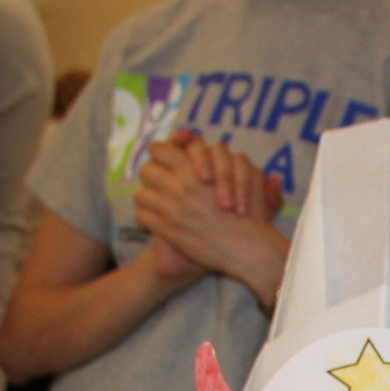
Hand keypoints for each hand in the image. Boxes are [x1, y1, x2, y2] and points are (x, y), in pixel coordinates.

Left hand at [133, 131, 289, 306]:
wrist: (247, 248)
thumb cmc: (249, 213)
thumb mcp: (242, 175)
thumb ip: (219, 158)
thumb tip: (197, 142)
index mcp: (193, 170)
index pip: (160, 150)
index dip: (161, 154)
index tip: (167, 163)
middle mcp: (179, 186)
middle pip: (147, 170)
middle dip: (153, 176)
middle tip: (161, 184)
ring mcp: (171, 208)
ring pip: (140, 194)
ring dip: (148, 197)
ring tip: (157, 204)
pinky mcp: (167, 229)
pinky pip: (142, 216)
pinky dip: (147, 218)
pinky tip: (158, 222)